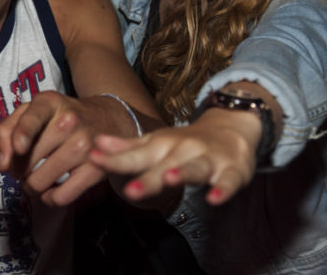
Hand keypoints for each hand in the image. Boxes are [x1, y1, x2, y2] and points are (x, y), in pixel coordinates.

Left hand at [0, 92, 134, 205]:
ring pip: (41, 181)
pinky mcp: (96, 169)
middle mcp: (69, 121)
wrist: (106, 119)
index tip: (19, 148)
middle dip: (18, 168)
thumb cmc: (60, 118)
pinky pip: (61, 196)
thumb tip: (4, 164)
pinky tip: (51, 189)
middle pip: (28, 158)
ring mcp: (85, 145)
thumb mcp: (32, 112)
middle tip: (25, 166)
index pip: (33, 117)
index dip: (23, 133)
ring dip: (32, 185)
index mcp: (50, 103)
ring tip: (37, 176)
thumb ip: (7, 131)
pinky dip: (50, 198)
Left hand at [89, 108, 261, 205]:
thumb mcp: (156, 142)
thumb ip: (128, 148)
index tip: (93, 159)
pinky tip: (214, 199)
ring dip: (182, 173)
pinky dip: (223, 190)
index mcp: (162, 145)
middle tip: (129, 191)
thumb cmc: (186, 142)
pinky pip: (229, 182)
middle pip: (163, 165)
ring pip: (195, 168)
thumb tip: (97, 144)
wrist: (232, 126)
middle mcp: (183, 150)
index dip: (115, 159)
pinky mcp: (233, 170)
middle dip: (147, 178)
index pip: (135, 155)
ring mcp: (208, 159)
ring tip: (169, 179)